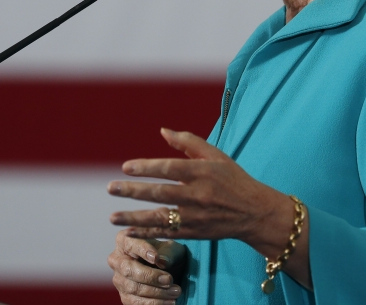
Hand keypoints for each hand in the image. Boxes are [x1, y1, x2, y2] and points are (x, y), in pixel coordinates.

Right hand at [107, 230, 186, 303]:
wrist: (170, 271)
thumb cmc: (168, 254)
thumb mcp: (172, 249)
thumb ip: (168, 253)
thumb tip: (162, 262)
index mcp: (124, 240)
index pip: (129, 243)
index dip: (142, 250)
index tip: (156, 257)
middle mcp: (116, 260)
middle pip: (128, 269)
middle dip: (150, 276)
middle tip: (169, 279)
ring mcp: (119, 280)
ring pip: (132, 288)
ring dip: (156, 292)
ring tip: (175, 292)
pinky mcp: (125, 296)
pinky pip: (135, 302)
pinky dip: (154, 303)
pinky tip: (170, 301)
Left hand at [108, 128, 309, 287]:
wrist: (255, 212)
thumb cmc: (233, 179)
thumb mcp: (216, 155)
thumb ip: (189, 142)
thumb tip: (162, 131)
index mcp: (203, 172)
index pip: (169, 169)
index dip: (146, 168)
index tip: (125, 167)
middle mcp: (199, 195)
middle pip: (160, 193)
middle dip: (133, 191)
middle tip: (111, 188)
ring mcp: (196, 217)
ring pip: (160, 217)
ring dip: (134, 217)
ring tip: (112, 216)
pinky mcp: (196, 233)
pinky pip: (167, 233)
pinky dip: (147, 234)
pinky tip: (128, 232)